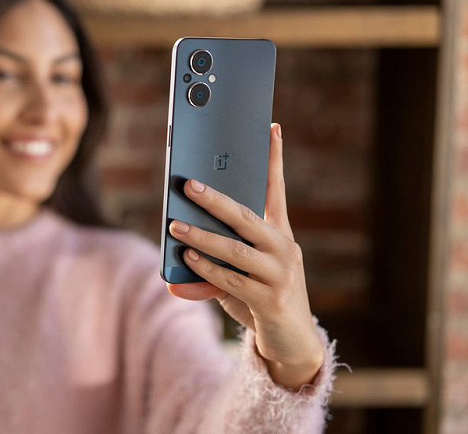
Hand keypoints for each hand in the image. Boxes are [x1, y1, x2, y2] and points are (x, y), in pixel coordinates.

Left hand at [167, 123, 323, 389]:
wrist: (293, 341)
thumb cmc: (262, 297)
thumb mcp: (241, 274)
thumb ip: (214, 263)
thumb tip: (175, 261)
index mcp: (279, 233)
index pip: (275, 189)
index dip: (273, 158)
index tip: (270, 126)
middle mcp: (283, 248)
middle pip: (246, 216)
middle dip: (215, 199)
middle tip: (189, 183)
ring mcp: (279, 274)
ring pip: (234, 248)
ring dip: (201, 237)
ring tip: (174, 226)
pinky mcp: (270, 300)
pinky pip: (231, 279)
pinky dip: (206, 269)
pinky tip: (186, 259)